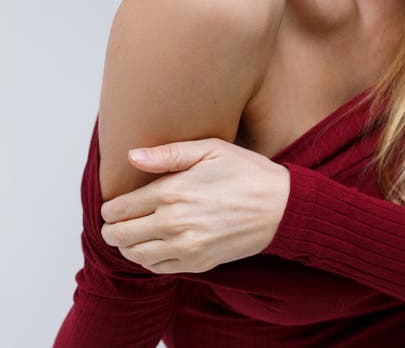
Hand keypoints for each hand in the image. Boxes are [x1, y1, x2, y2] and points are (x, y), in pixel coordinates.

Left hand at [100, 138, 289, 273]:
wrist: (279, 205)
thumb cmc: (245, 171)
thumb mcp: (209, 149)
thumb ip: (168, 153)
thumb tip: (132, 156)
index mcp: (172, 191)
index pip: (122, 208)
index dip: (110, 209)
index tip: (110, 207)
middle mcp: (174, 222)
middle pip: (122, 235)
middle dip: (112, 230)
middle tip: (112, 224)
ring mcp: (185, 247)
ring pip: (136, 256)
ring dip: (126, 247)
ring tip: (127, 237)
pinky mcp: (198, 262)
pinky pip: (158, 269)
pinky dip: (147, 261)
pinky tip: (151, 249)